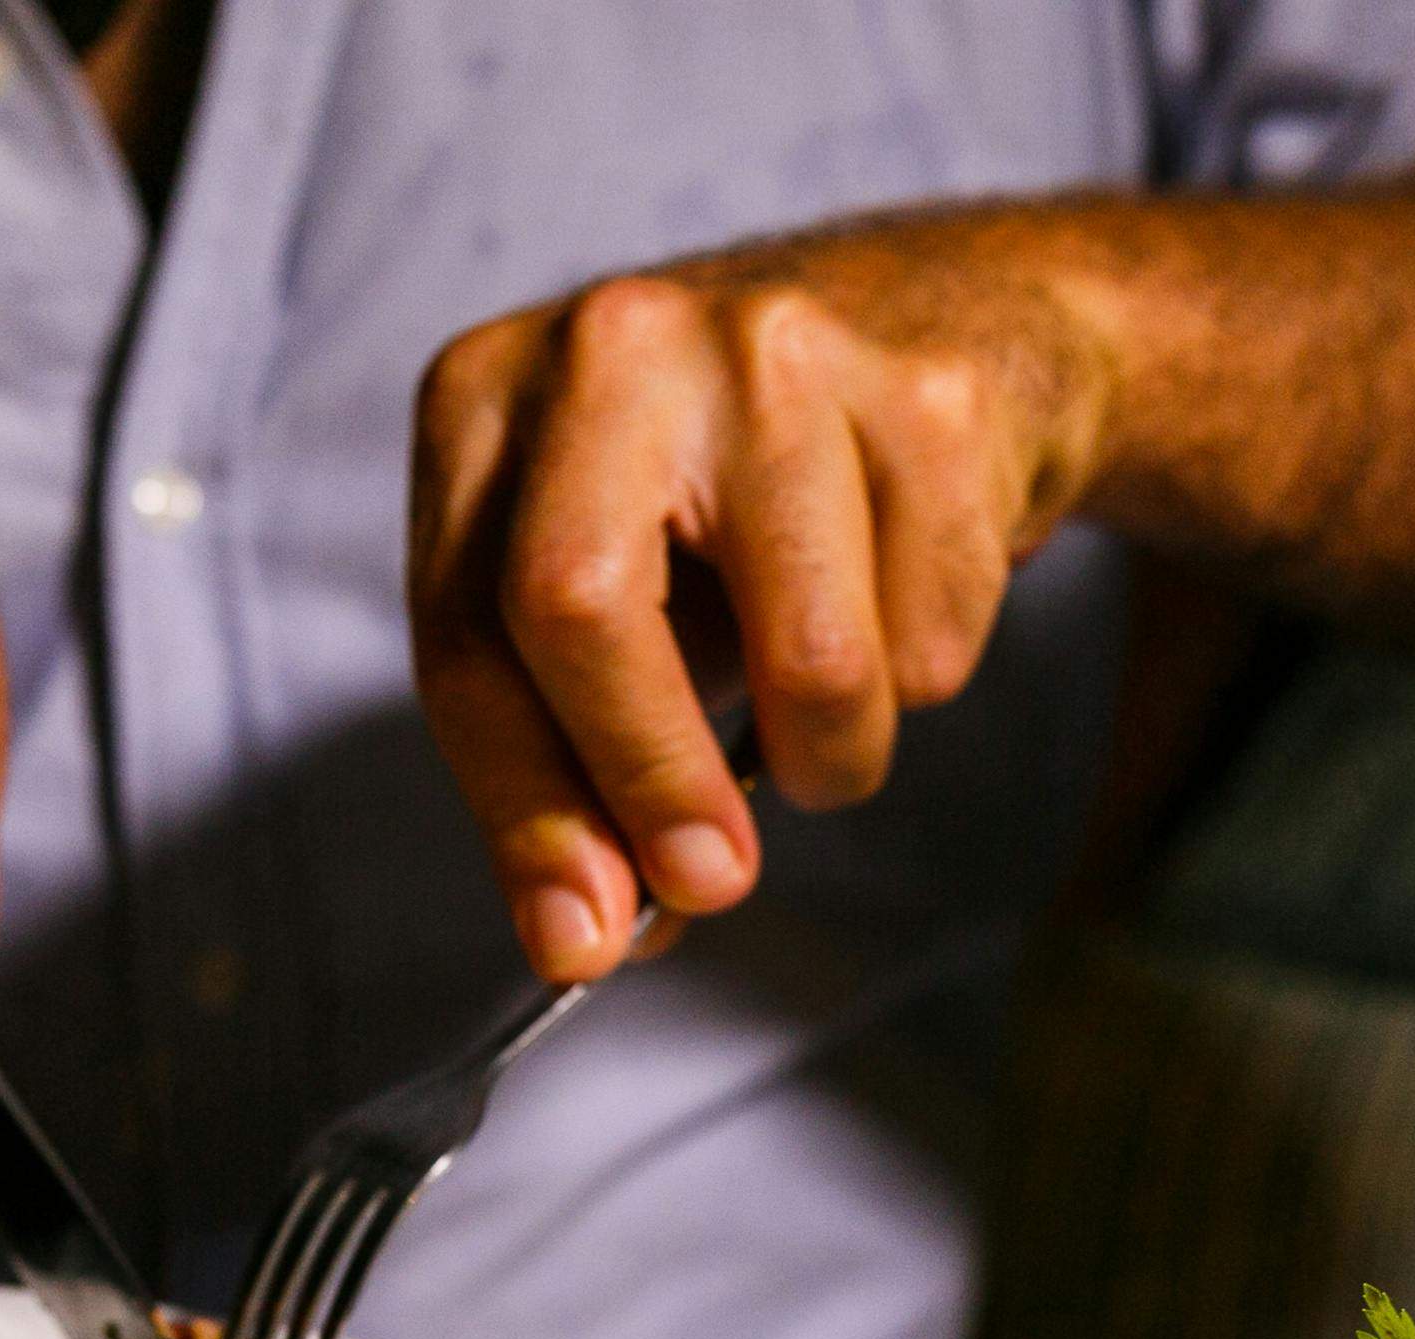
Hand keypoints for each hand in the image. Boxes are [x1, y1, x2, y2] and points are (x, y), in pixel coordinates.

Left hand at [409, 230, 1119, 979]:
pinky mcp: (930, 395)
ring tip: (829, 712)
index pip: (465, 637)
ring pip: (809, 659)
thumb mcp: (615, 605)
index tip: (580, 934)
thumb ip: (575, 764)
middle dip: (649, 784)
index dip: (521, 808)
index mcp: (487, 401)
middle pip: (582, 609)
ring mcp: (778, 350)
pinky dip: (925, 676)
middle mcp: (613, 348)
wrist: (949, 327)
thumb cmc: (735, 498)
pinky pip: (934, 638)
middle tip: (711, 880)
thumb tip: (587, 930)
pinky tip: (906, 589)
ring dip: (832, 753)